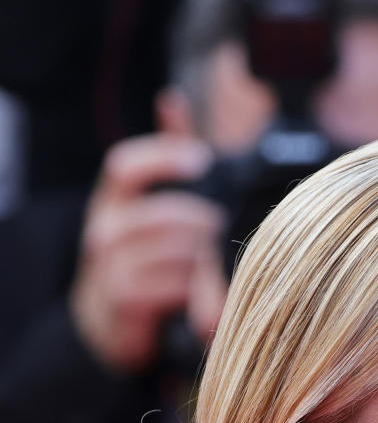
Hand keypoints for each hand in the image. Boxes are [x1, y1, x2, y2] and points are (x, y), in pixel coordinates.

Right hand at [70, 134, 225, 372]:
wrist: (108, 321)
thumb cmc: (141, 256)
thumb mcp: (146, 204)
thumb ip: (162, 154)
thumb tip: (171, 100)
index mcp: (112, 198)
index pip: (124, 166)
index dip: (163, 157)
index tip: (202, 159)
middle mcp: (103, 227)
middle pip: (162, 214)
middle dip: (203, 219)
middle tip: (229, 224)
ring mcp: (110, 265)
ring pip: (172, 251)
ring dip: (205, 254)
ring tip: (224, 255)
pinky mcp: (123, 298)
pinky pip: (172, 285)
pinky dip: (198, 284)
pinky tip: (210, 286)